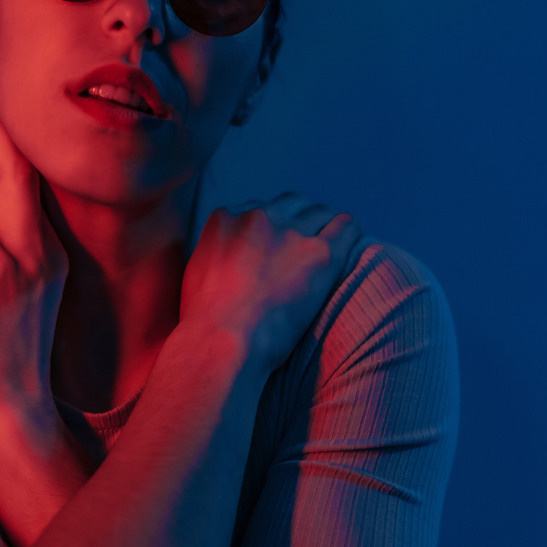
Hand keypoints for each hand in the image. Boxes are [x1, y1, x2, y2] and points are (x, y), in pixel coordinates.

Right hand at [179, 193, 362, 371]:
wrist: (223, 341)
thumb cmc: (204, 320)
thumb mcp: (196, 272)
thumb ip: (214, 252)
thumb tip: (224, 256)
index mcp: (226, 218)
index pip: (259, 208)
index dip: (271, 227)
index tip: (276, 244)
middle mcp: (259, 217)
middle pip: (291, 204)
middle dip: (299, 220)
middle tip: (304, 245)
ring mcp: (291, 234)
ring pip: (320, 213)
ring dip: (324, 227)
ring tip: (330, 245)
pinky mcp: (321, 254)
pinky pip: (345, 226)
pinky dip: (349, 231)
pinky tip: (351, 241)